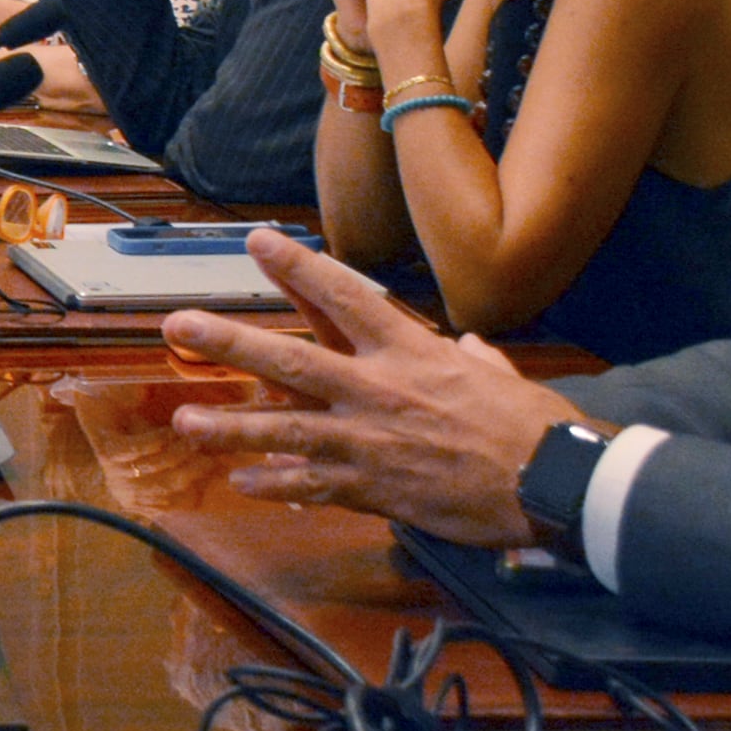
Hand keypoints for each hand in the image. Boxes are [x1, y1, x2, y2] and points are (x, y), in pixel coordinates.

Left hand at [160, 235, 576, 544]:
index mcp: (409, 351)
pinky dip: (276, 485)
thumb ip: (471, 360)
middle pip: (290, 359)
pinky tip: (242, 482)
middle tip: (178, 326)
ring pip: (284, 429)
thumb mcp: (498, 376)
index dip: (298, 267)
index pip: (344, 297)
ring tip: (186, 420)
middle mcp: (378, 389)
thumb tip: (469, 350)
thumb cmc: (532, 425)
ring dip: (231, 426)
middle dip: (230, 341)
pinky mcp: (375, 489)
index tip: (258, 241)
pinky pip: (312, 486)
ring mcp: (370, 441)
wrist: (552, 483)